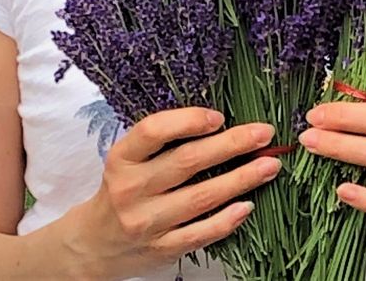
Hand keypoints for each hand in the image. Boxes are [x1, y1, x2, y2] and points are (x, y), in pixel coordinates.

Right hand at [65, 108, 280, 279]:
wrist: (95, 244)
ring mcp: (146, 222)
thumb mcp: (129, 160)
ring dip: (241, 179)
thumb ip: (164, 143)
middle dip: (232, 144)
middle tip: (265, 134)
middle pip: (187, 162)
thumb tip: (221, 123)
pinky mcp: (162, 249)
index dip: (188, 120)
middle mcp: (131, 189)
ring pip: (201, 197)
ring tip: (270, 165)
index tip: (219, 117)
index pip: (152, 131)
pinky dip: (227, 219)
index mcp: (122, 159)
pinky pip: (201, 233)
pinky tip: (248, 206)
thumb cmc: (123, 190)